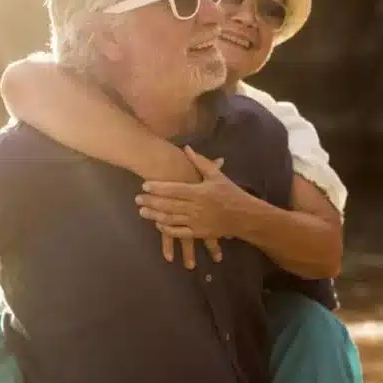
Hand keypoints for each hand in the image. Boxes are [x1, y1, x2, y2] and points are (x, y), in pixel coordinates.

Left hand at [137, 146, 248, 266]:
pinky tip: (158, 224)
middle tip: (137, 199)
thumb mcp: (217, 176)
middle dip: (151, 202)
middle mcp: (196, 208)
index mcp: (200, 192)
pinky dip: (167, 229)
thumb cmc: (230, 193)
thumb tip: (186, 148)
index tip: (144, 185)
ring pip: (171, 219)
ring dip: (154, 216)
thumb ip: (201, 162)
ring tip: (142, 212)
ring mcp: (196, 222)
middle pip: (168, 204)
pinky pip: (179, 232)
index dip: (158, 187)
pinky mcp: (198, 233)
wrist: (245, 217)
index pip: (174, 189)